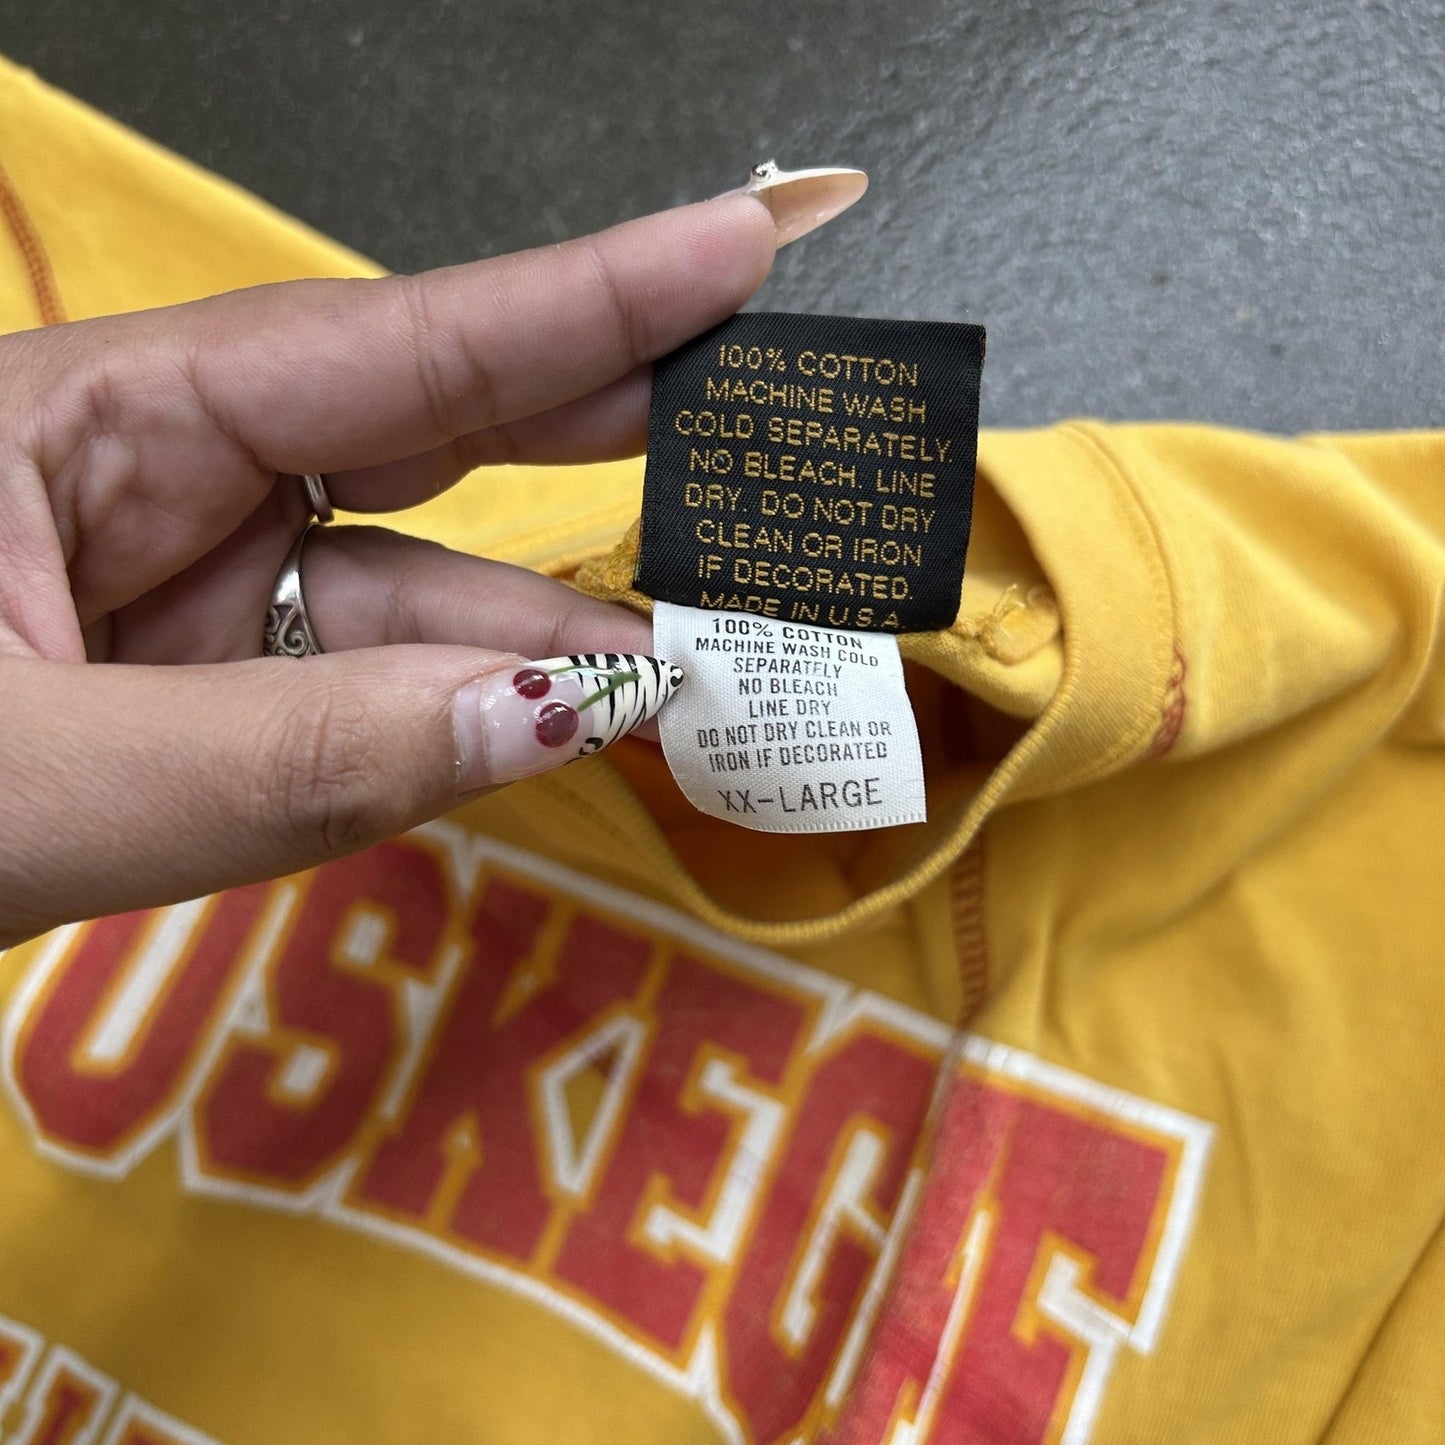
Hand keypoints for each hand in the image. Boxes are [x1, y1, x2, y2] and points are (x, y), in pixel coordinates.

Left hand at [0, 194, 784, 946]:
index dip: (582, 302)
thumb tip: (550, 719)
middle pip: (422, 433)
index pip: (385, 345)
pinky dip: (458, 718)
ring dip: (545, 638)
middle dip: (600, 436)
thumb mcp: (25, 783)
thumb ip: (292, 760)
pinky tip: (559, 724)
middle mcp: (146, 486)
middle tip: (758, 437)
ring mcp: (172, 598)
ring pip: (402, 597)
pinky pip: (354, 692)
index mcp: (82, 423)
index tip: (736, 249)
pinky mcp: (184, 697)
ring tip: (691, 663)